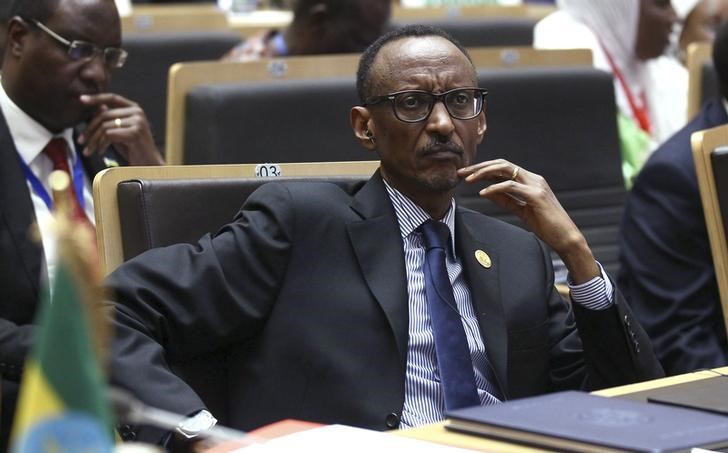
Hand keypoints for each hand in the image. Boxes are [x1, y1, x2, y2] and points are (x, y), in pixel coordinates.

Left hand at [77, 93, 164, 165]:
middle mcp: (137, 112)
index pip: (112, 98)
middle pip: (104, 115)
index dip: (96, 97)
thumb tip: (96, 106)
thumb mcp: (119, 130)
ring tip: (89, 150)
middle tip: (81, 141)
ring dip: (93, 140)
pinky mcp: (135, 133)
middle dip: (89, 129)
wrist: (149, 164)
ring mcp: (137, 122)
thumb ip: (110, 119)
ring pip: (105, 126)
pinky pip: (109, 135)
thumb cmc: (133, 148)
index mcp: (134, 109)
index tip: (82, 99)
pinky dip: (101, 144)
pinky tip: (101, 151)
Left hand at [458, 159, 598, 283]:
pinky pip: (511, 186)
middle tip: (462, 173)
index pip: (503, 168)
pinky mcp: (536, 196)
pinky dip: (495, 187)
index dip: (483, 169)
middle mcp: (533, 178)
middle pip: (502, 164)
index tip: (466, 174)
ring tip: (468, 180)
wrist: (565, 237)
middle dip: (479, 167)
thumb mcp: (520, 209)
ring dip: (484, 173)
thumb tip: (487, 191)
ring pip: (506, 170)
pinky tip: (483, 193)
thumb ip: (505, 199)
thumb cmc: (545, 224)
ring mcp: (536, 185)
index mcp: (530, 180)